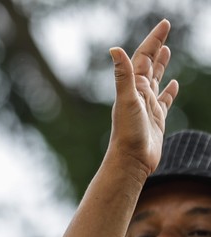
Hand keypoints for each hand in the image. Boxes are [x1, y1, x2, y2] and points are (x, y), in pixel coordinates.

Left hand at [108, 19, 178, 177]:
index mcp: (132, 87)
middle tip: (165, 30)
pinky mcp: (156, 119)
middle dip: (157, 46)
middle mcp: (138, 95)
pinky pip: (164, 100)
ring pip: (156, 80)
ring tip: (167, 50)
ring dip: (161, 65)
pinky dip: (169, 91)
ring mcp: (147, 107)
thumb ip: (122, 75)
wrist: (131, 161)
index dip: (153, 40)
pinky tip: (174, 85)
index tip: (165, 24)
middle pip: (149, 65)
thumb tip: (113, 49)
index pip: (143, 57)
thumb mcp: (126, 100)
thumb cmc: (127, 133)